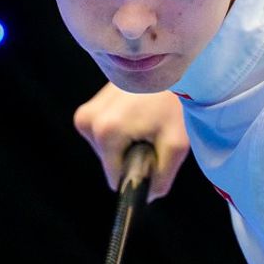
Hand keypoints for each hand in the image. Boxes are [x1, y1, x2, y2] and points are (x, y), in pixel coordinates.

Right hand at [73, 83, 190, 200]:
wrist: (174, 67)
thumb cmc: (177, 103)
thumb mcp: (176, 145)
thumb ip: (161, 178)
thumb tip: (146, 197)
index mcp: (105, 132)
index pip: (115, 177)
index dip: (137, 174)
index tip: (154, 154)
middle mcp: (88, 121)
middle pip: (110, 163)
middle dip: (132, 156)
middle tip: (154, 134)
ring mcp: (86, 112)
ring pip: (107, 150)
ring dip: (128, 143)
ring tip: (148, 122)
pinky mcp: (89, 106)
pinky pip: (105, 135)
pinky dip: (123, 131)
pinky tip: (139, 115)